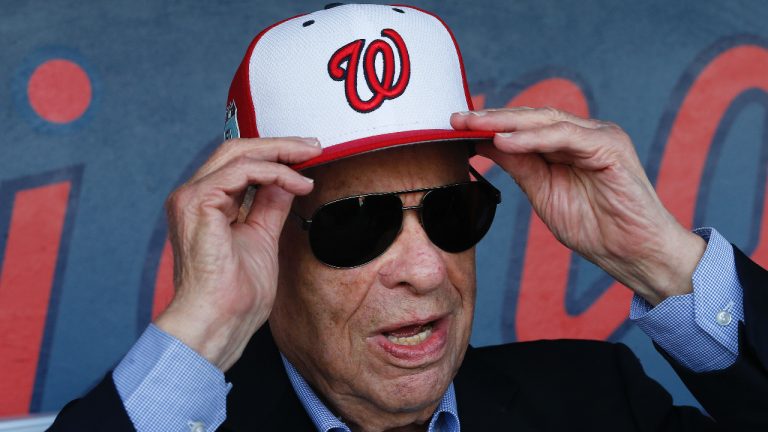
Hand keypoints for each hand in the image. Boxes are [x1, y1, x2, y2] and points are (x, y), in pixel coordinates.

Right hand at [154, 137, 320, 370]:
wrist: (218, 322)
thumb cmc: (235, 296)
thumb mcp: (262, 238)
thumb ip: (269, 207)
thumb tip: (286, 183)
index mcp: (204, 205)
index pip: (238, 163)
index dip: (274, 155)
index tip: (307, 157)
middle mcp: (192, 196)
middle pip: (236, 150)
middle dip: (279, 145)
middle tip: (313, 147)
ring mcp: (191, 198)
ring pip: (238, 154)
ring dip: (280, 153)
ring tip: (310, 159)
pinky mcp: (198, 203)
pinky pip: (242, 172)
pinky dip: (274, 173)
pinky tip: (297, 183)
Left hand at [451, 107, 704, 304]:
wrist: (632, 253)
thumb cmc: (594, 227)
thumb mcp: (543, 193)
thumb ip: (519, 165)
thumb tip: (484, 144)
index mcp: (569, 144)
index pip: (524, 126)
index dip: (490, 124)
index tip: (456, 127)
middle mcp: (584, 134)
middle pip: (531, 117)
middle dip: (492, 118)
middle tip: (457, 120)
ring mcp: (599, 136)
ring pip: (546, 120)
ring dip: (506, 123)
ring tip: (475, 126)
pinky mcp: (610, 147)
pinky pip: (565, 136)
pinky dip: (533, 138)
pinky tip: (505, 141)